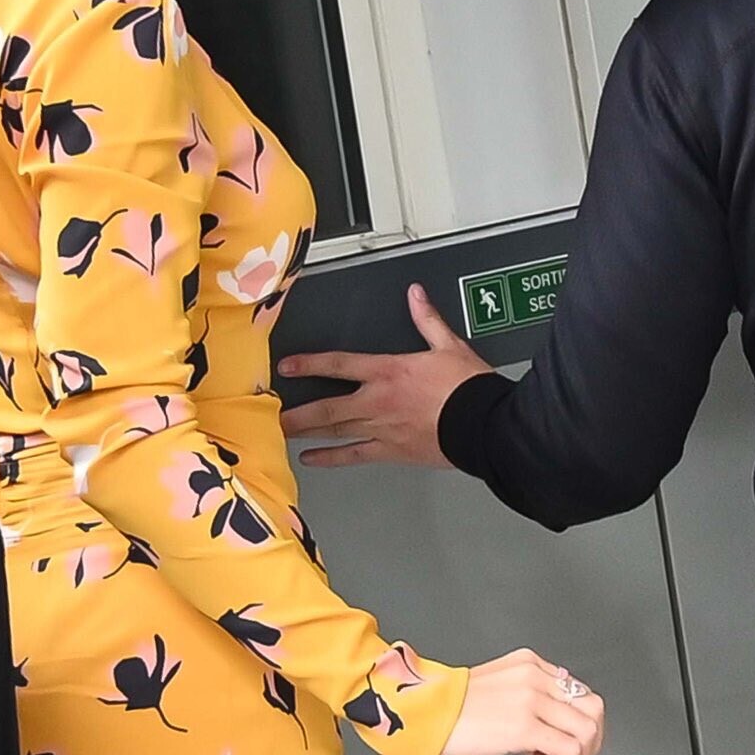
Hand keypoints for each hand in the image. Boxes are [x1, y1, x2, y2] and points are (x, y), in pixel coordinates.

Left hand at [279, 285, 490, 467]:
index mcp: (389, 371)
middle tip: (269, 412)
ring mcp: (380, 429)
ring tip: (279, 433)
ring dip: (305, 432)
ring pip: (333, 431)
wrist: (484, 426)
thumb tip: (415, 295)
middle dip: (295, 411)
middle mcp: (377, 401)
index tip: (287, 366)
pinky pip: (353, 455)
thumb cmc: (468, 388)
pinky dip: (330, 458)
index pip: (339, 365)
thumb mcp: (449, 346)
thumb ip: (427, 320)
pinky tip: (311, 459)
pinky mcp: (391, 451)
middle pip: (326, 406)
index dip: (309, 364)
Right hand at [439, 650, 604, 754]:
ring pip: (588, 730)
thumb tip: (551, 723)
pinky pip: (571, 751)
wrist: (423, 715)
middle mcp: (535, 677)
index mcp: (528, 663)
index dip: (576, 719)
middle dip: (591, 738)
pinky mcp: (525, 727)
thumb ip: (526, 692)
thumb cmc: (448, 707)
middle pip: (592, 708)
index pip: (577, 690)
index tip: (561, 739)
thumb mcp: (494, 684)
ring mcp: (532, 701)